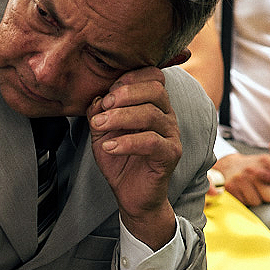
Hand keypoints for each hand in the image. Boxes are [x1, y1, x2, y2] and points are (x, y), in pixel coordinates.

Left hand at [87, 67, 181, 249]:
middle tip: (102, 108)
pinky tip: (109, 147)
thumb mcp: (102, 131)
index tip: (106, 93)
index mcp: (153, 104)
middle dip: (124, 95)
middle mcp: (166, 116)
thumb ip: (99, 112)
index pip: (152, 76)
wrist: (129, 193)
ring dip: (120, 118)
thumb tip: (97, 98)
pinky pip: (151, 142)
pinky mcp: (171, 154)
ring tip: (99, 126)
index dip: (129, 79)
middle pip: (154, 90)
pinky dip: (126, 142)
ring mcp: (171, 135)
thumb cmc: (118, 158)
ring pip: (151, 114)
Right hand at [216, 151, 269, 205]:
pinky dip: (247, 200)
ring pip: (257, 201)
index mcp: (266, 160)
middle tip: (266, 190)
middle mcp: (253, 169)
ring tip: (254, 190)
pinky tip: (245, 192)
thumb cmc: (257, 169)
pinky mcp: (231, 186)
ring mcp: (241, 178)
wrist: (230, 165)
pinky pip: (245, 202)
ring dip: (258, 199)